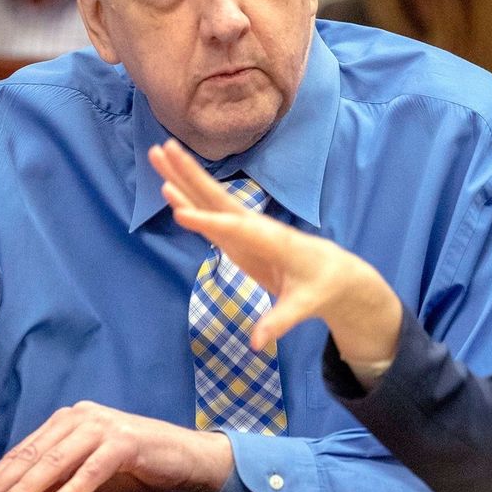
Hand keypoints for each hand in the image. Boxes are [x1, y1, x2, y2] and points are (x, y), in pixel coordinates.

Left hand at [0, 402, 232, 491]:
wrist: (185, 457)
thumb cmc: (135, 466)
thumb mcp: (88, 472)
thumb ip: (58, 478)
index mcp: (71, 418)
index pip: (25, 449)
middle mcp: (83, 415)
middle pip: (35, 453)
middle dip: (3, 483)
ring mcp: (105, 425)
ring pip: (57, 460)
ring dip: (28, 488)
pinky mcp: (126, 441)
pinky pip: (91, 470)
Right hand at [148, 139, 402, 362]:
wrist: (333, 272)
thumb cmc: (319, 287)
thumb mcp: (304, 307)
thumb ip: (280, 321)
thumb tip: (258, 343)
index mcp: (273, 240)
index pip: (237, 229)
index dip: (209, 223)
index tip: (179, 213)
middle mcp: (255, 226)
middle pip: (218, 198)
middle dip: (190, 175)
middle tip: (162, 149)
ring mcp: (244, 227)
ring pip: (209, 198)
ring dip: (183, 176)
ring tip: (157, 154)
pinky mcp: (237, 234)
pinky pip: (208, 213)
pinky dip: (187, 199)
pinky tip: (168, 188)